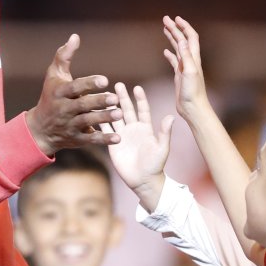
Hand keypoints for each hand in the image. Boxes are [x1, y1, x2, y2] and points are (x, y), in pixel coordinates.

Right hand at [26, 34, 120, 156]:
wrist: (39, 128)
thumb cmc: (50, 95)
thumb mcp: (54, 75)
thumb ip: (64, 56)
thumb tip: (75, 36)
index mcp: (60, 92)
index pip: (75, 87)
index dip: (89, 84)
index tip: (104, 80)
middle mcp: (64, 109)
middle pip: (82, 105)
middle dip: (98, 102)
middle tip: (115, 98)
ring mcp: (69, 125)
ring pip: (87, 122)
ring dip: (103, 119)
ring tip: (119, 114)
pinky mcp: (76, 139)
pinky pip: (90, 140)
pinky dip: (104, 140)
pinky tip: (118, 137)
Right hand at [106, 83, 172, 211]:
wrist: (143, 181)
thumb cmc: (156, 165)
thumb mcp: (162, 148)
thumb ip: (165, 133)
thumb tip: (171, 117)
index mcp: (146, 128)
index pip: (143, 110)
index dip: (140, 99)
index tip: (137, 87)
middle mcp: (133, 129)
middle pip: (127, 110)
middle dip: (123, 97)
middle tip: (117, 84)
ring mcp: (122, 136)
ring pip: (115, 118)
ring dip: (110, 107)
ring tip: (103, 95)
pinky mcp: (112, 143)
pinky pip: (106, 131)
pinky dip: (100, 122)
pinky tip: (94, 112)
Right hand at [162, 16, 210, 120]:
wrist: (193, 108)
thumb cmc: (193, 92)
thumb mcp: (189, 72)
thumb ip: (186, 56)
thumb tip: (183, 40)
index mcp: (194, 58)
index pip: (191, 37)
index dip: (184, 26)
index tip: (176, 18)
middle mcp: (190, 60)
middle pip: (182, 40)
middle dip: (175, 28)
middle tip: (165, 19)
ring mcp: (185, 67)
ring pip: (178, 48)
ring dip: (172, 38)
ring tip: (165, 29)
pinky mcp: (180, 75)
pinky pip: (174, 61)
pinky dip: (170, 54)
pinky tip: (165, 51)